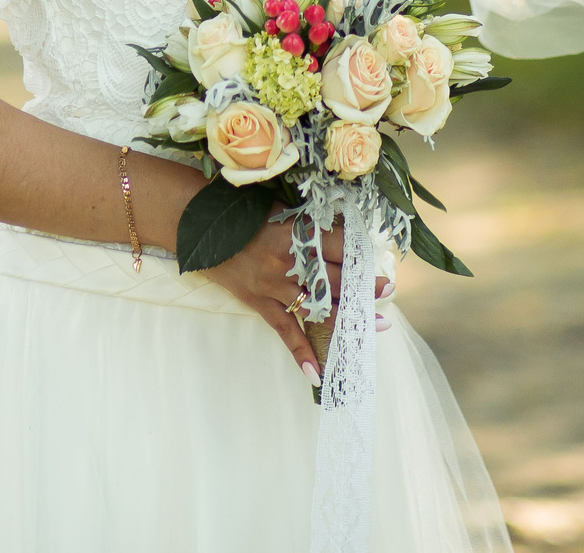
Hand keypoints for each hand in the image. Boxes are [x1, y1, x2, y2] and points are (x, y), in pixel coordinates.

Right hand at [199, 218, 395, 384]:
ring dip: (348, 318)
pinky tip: (317, 373)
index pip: (338, 245)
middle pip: (335, 278)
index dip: (360, 253)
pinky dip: (300, 352)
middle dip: (363, 286)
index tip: (377, 258)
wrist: (197, 228)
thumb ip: (306, 223)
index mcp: (295, 231)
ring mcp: (272, 284)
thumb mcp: (276, 209)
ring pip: (318, 306)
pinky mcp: (258, 302)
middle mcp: (288, 260)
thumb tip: (340, 230)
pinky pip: (284, 330)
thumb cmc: (239, 213)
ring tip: (375, 325)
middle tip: (386, 290)